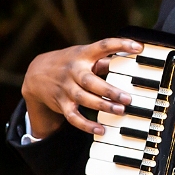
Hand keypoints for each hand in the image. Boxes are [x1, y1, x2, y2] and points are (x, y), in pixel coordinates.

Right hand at [22, 38, 143, 137]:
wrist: (37, 74)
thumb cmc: (69, 63)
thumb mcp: (83, 55)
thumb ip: (104, 59)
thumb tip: (129, 59)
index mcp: (83, 54)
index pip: (103, 46)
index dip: (120, 44)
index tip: (138, 47)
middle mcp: (73, 71)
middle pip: (90, 81)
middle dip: (109, 90)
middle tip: (127, 98)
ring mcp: (66, 88)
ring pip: (83, 99)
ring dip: (102, 106)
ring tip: (120, 111)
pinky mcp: (62, 104)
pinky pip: (73, 117)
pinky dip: (86, 125)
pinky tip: (101, 129)